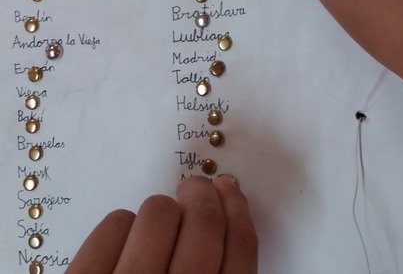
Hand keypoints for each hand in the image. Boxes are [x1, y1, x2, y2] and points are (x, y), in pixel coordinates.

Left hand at [66, 176, 257, 272]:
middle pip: (204, 225)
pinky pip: (113, 226)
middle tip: (196, 187)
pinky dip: (120, 225)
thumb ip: (218, 272)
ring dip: (160, 212)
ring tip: (155, 225)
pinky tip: (123, 240)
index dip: (238, 211)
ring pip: (157, 214)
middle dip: (202, 197)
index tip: (229, 189)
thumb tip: (229, 220)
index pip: (240, 250)